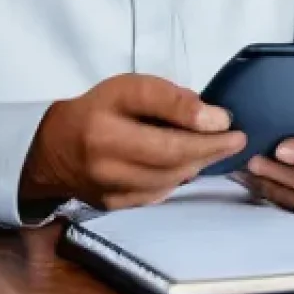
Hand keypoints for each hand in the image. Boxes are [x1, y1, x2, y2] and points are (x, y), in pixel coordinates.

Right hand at [19, 74, 245, 210]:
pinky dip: (179, 177)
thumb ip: (170, 99)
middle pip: (171, 157)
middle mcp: (104, 160)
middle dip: (212, 148)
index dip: (199, 123)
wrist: (55, 149)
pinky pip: (160, 192)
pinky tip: (188, 164)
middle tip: (238, 140)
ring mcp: (108, 188)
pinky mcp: (114, 205)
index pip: (161, 122)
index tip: (228, 121)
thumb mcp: (131, 89)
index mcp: (105, 125)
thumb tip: (216, 118)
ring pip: (170, 178)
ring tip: (215, 148)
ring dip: (199, 163)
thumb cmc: (100, 111)